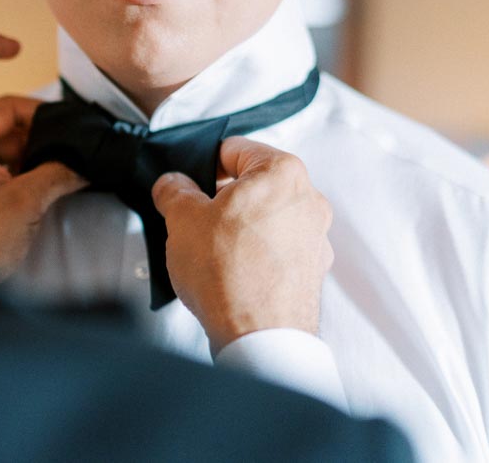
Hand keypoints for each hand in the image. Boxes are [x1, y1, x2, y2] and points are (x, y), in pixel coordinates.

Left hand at [0, 33, 86, 280]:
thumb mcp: (21, 205)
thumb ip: (58, 174)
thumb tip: (88, 160)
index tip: (16, 48)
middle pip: (3, 110)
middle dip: (42, 123)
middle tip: (73, 145)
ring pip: (12, 139)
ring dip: (44, 149)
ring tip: (72, 168)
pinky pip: (12, 164)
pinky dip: (37, 167)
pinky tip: (62, 182)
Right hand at [152, 136, 333, 354]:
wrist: (259, 337)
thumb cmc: (229, 274)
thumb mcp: (182, 219)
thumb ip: (175, 190)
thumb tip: (173, 185)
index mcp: (282, 173)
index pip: (235, 150)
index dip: (204, 165)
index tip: (191, 183)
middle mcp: (309, 200)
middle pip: (255, 184)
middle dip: (224, 199)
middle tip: (198, 219)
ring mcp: (316, 238)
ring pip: (268, 217)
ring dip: (242, 227)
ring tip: (214, 251)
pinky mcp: (313, 271)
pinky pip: (279, 249)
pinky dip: (258, 254)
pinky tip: (233, 272)